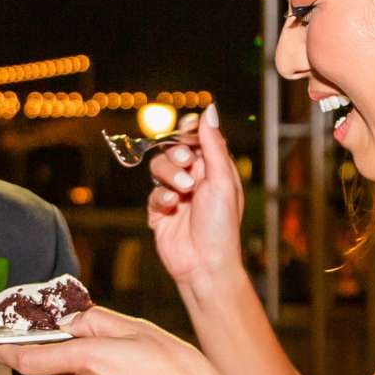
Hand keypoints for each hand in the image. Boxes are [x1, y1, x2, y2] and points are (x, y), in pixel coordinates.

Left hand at [0, 306, 231, 374]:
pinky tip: (131, 371)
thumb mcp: (138, 329)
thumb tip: (69, 320)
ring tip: (124, 350)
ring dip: (85, 362)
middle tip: (86, 329)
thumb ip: (96, 321)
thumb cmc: (178, 370)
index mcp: (88, 361)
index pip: (29, 358)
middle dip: (61, 346)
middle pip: (54, 364)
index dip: (6, 349)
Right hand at [146, 106, 244, 297]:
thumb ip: (212, 144)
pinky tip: (172, 208)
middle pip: (172, 149)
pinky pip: (152, 194)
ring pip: (158, 168)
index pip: (197, 139)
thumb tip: (209, 109)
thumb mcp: (222, 180)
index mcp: (214, 169)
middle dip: (176, 154)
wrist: (205, 265)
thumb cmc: (222, 225)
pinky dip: (161, 198)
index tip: (186, 128)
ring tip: (182, 190)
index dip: (189, 131)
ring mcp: (175, 195)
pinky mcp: (159, 212)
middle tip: (186, 163)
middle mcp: (195, 179)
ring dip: (169, 175)